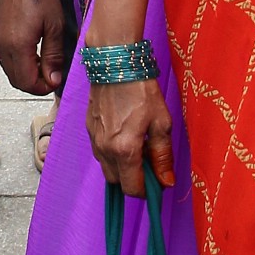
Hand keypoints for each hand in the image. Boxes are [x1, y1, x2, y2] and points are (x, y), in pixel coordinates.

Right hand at [0, 0, 66, 95]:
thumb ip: (53, 56)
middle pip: (16, 81)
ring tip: (44, 62)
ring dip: (26, 74)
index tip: (57, 80)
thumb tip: (54, 79)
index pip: (27, 83)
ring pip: (10, 71)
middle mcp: (3, 46)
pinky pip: (6, 58)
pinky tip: (32, 51)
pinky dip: (19, 63)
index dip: (43, 88)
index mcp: (18, 46)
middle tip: (52, 75)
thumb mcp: (54, 25)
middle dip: (35, 84)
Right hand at [86, 73, 173, 196]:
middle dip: (133, 179)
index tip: (157, 179)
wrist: (115, 64)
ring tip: (136, 144)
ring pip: (106, 169)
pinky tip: (123, 134)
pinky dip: (111, 153)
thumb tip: (167, 182)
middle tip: (148, 160)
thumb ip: (163, 156)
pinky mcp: (88, 130)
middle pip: (117, 183)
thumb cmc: (142, 91)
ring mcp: (94, 140)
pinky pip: (99, 153)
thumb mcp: (161, 123)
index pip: (133, 190)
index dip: (148, 190)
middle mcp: (105, 150)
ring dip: (121, 167)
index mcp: (125, 150)